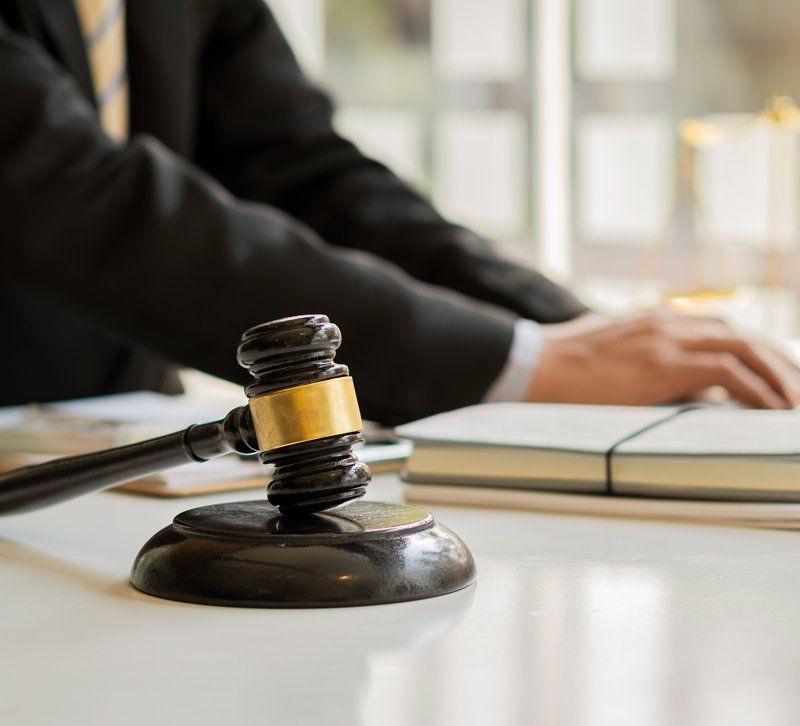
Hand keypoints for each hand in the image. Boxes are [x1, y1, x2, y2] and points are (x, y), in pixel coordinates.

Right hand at [527, 310, 799, 408]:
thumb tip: (658, 380)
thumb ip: (639, 357)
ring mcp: (667, 338)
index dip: (754, 348)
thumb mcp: (607, 353)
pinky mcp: (664, 362)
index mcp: (655, 318)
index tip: (775, 370)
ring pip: (745, 347)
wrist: (535, 365)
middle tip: (798, 387)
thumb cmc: (562, 367)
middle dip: (778, 360)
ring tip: (796, 402)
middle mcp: (668, 321)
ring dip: (778, 374)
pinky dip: (757, 389)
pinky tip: (773, 408)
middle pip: (742, 333)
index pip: (720, 327)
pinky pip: (728, 372)